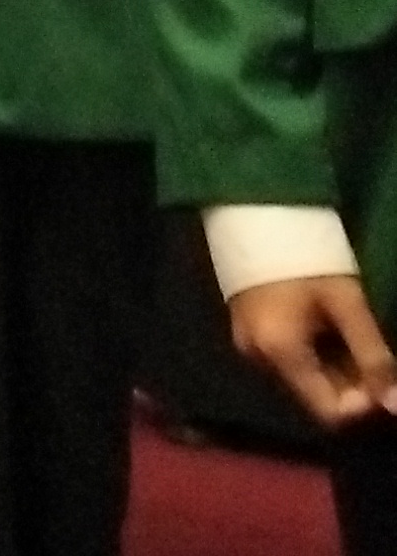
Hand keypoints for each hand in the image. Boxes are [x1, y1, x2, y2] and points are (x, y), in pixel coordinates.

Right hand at [231, 274, 396, 425]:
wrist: (254, 214)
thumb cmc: (306, 258)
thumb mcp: (347, 304)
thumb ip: (373, 356)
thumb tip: (396, 405)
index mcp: (281, 355)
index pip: (329, 413)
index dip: (364, 402)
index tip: (383, 373)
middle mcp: (259, 359)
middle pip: (315, 395)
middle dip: (351, 382)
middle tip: (372, 349)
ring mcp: (248, 345)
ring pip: (302, 377)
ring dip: (333, 367)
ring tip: (349, 332)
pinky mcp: (246, 330)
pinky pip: (286, 358)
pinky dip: (313, 353)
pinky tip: (324, 324)